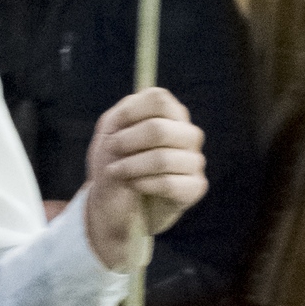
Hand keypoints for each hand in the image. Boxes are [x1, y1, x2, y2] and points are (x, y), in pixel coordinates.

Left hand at [83, 88, 206, 269]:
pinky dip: (144, 185)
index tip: (113, 130)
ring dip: (130, 167)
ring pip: (162, 159)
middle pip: (159, 129)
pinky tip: (135, 186)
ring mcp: (194, 160)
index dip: (131, 113)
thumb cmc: (116, 165)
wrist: (117, 205)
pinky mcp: (195, 187)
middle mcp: (188, 134)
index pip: (159, 99)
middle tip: (112, 152)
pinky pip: (169, 183)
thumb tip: (133, 104)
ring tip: (117, 173)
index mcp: (170, 115)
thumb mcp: (109, 135)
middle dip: (126, 143)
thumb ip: (121, 115)